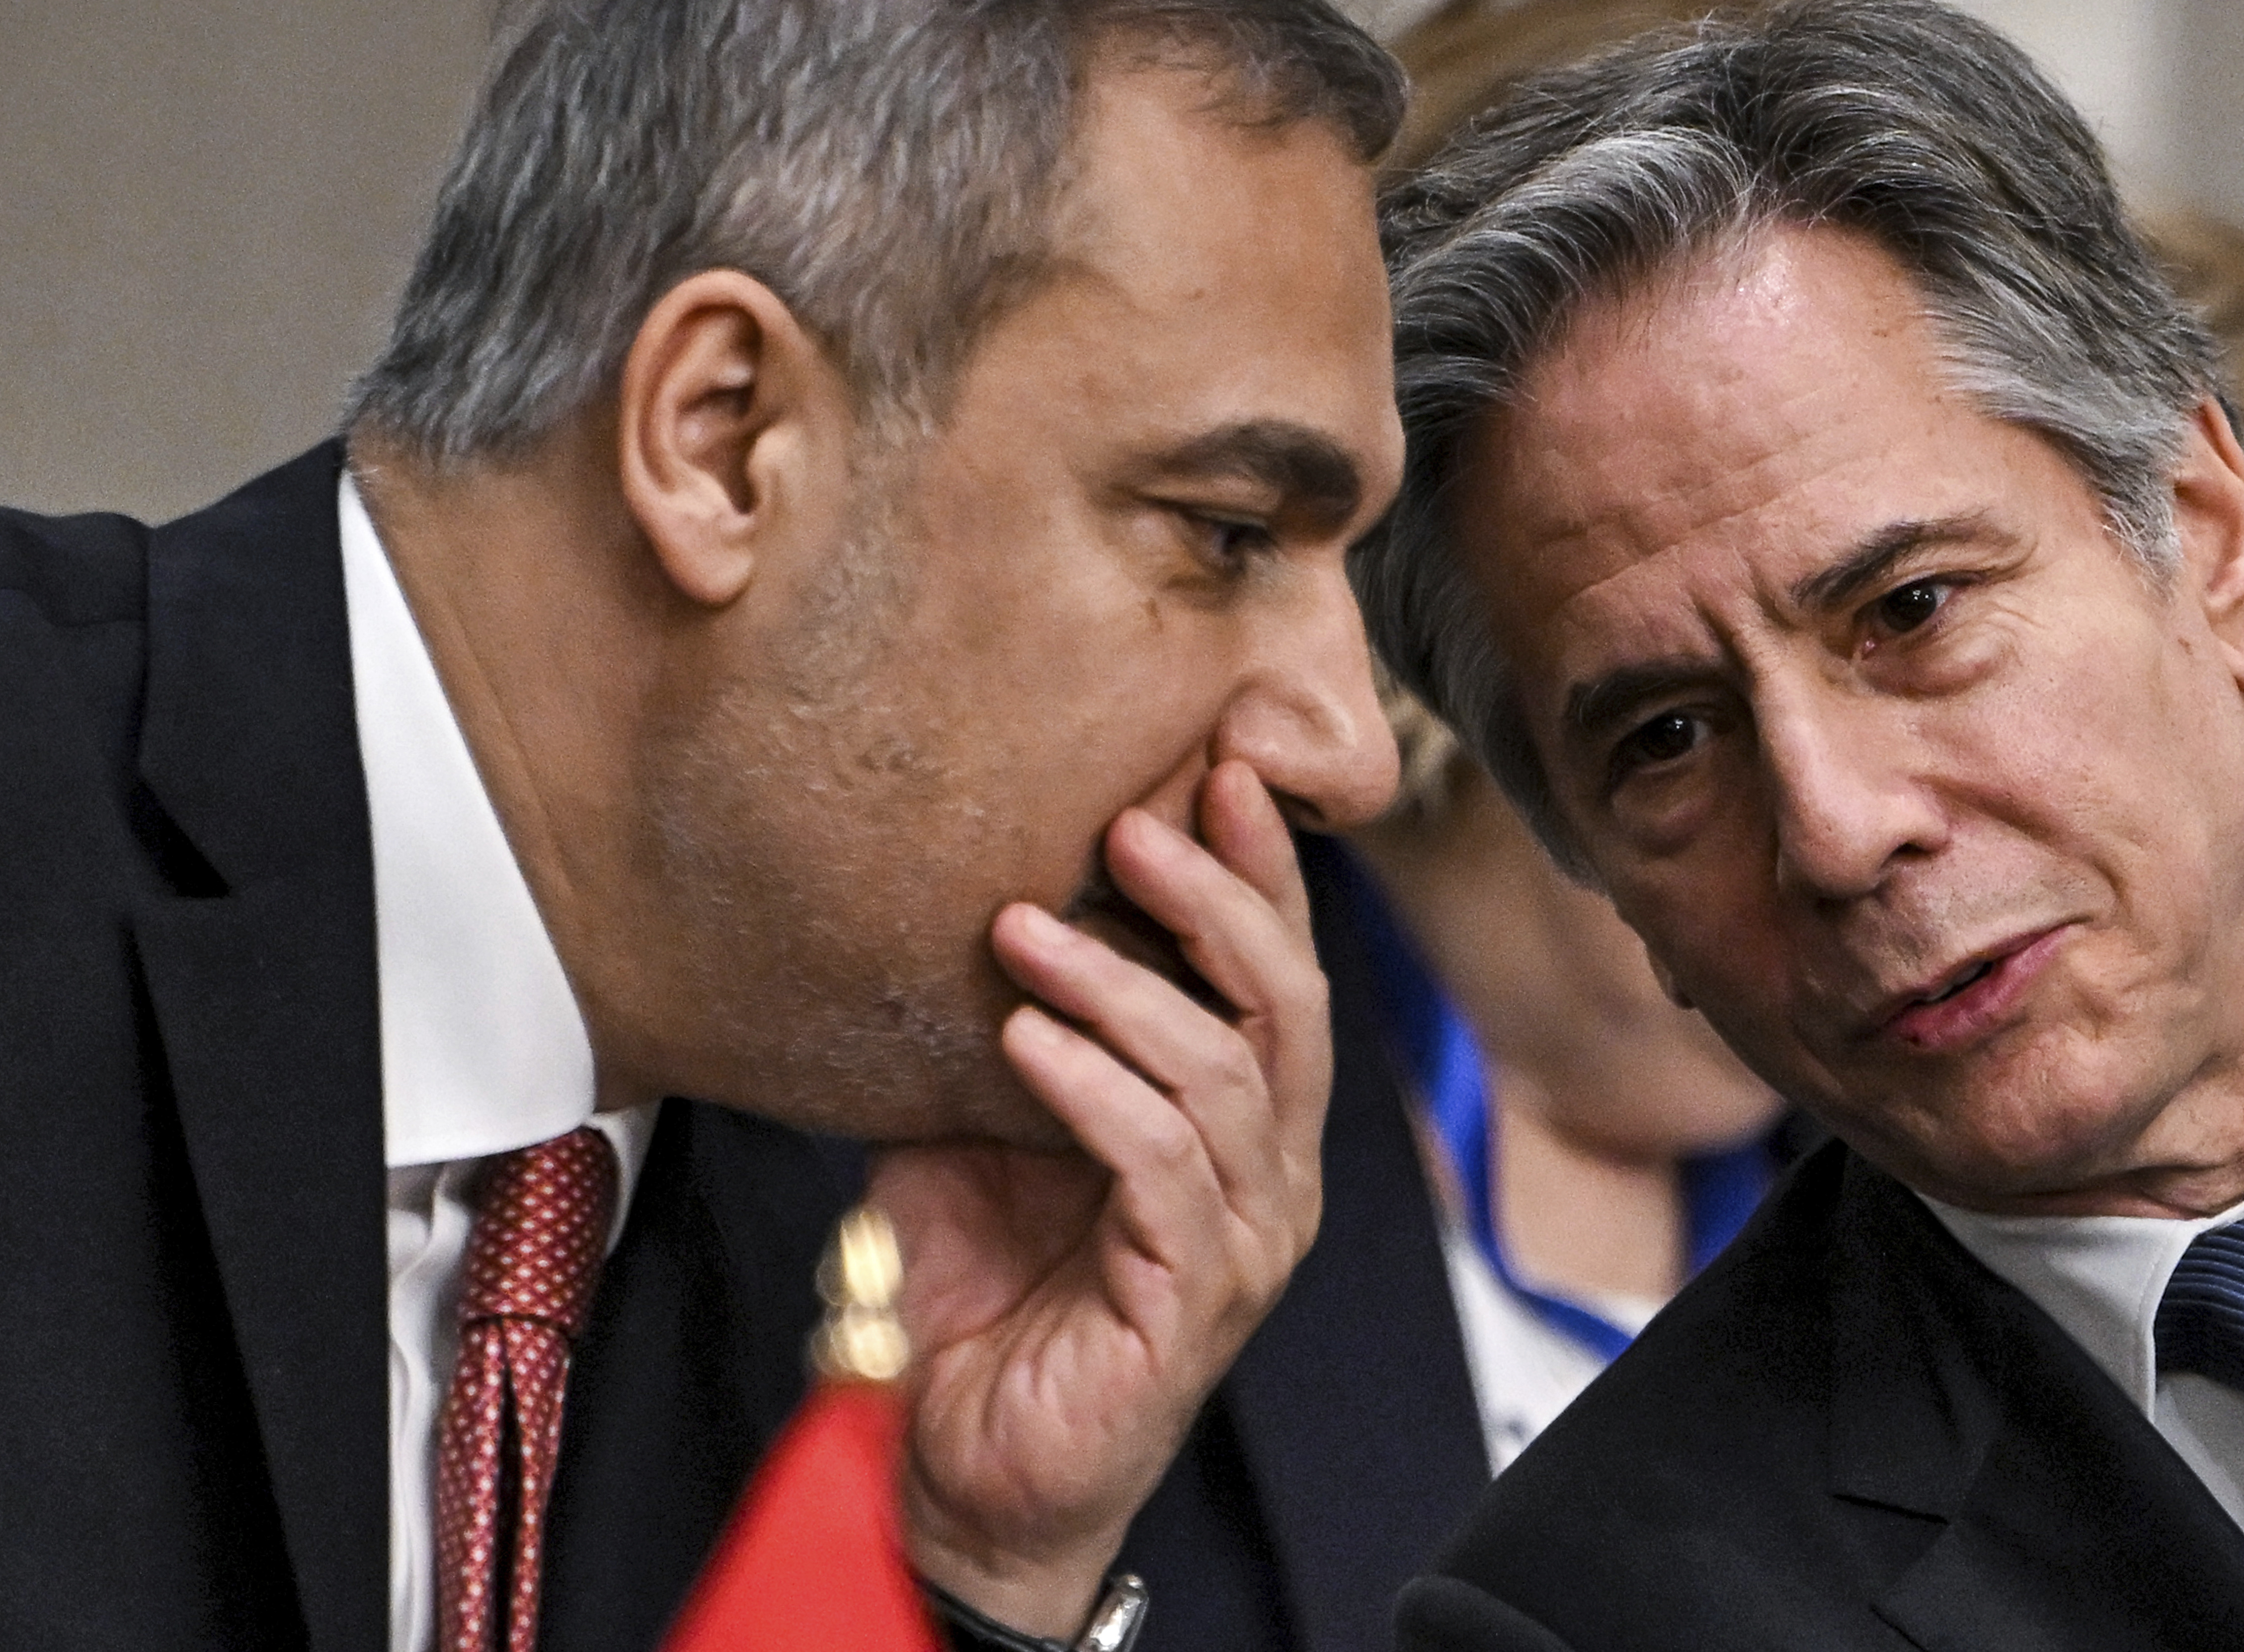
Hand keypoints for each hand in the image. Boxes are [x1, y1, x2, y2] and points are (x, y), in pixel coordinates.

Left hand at [864, 761, 1331, 1635]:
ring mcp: (1245, 1240)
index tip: (1214, 770)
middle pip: (1288, 1005)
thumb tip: (969, 905)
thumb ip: (1009, 1033)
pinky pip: (1161, 1163)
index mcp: (1242, 1126)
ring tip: (1027, 930)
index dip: (1259, 871)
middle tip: (1129, 825)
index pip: (1278, 974)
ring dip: (1122, 985)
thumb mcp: (983, 1132)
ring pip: (1223, 1073)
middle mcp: (1270, 1176)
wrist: (956, 1473)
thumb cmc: (981, 1300)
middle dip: (1219, 898)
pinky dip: (1093, 1087)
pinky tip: (1025, 1042)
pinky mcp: (1196, 1301)